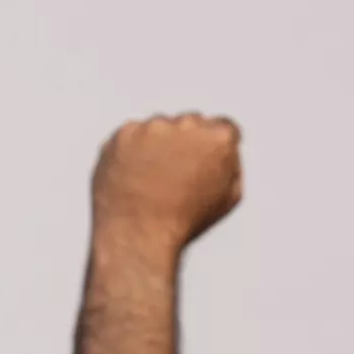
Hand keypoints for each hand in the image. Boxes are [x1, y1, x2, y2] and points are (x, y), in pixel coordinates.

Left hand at [91, 114, 242, 260]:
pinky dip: (132, 149)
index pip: (223, 127)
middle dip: (187, 141)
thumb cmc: (184, 220)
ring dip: (158, 144)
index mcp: (217, 138)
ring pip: (159, 128)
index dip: (215, 145)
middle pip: (190, 123)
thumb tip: (225, 149)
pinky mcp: (122, 133)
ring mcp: (150, 127)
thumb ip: (232, 163)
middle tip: (177, 172)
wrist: (138, 231)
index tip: (207, 156)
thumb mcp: (230, 196)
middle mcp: (185, 125)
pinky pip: (131, 135)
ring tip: (152, 179)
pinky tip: (134, 174)